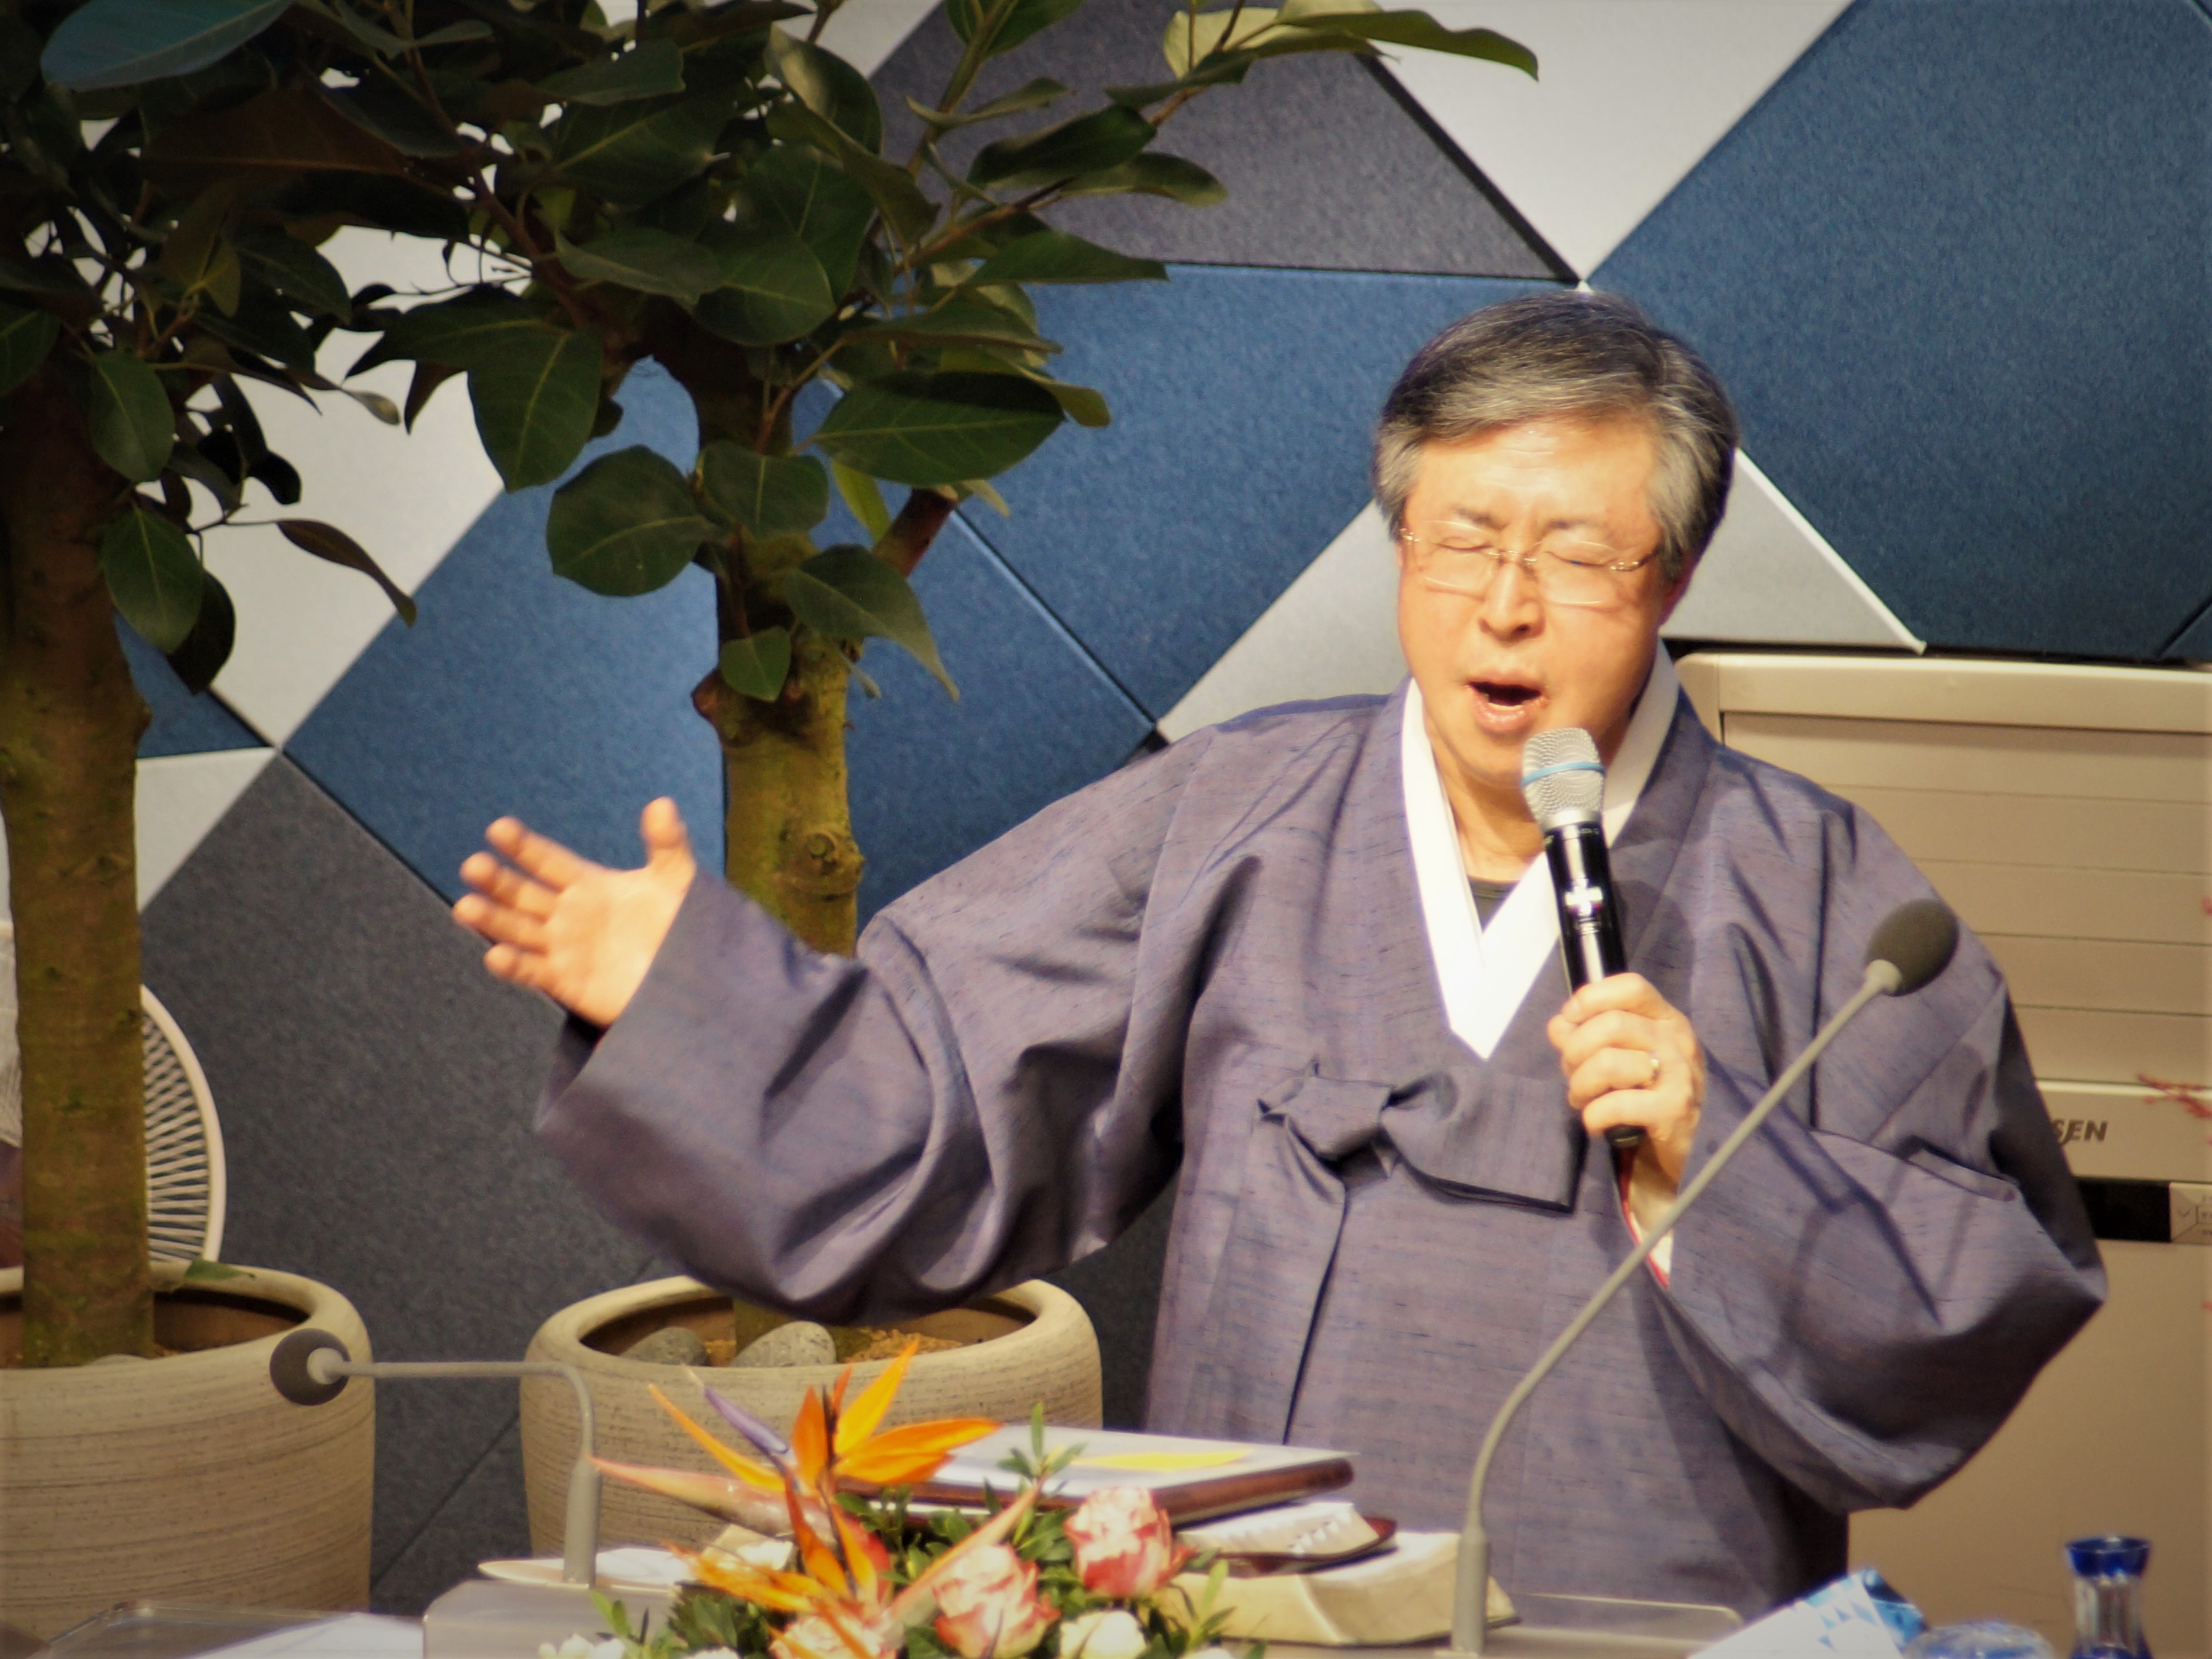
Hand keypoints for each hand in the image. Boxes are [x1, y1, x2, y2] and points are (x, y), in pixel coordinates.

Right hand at [453, 798, 696, 1027]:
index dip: (523, 846)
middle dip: (498, 881)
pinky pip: (534, 971)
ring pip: (518, 930)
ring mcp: (564, 948)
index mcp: (588, 884)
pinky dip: (514, 965)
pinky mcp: (567, 982)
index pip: (547, 860)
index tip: (498, 828)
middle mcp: (568, 914)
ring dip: (492, 919)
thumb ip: (667, 843)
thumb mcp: (678, 881)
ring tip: (466, 906)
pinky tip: (495, 955)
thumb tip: (662, 803)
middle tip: (473, 866)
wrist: (694, 980)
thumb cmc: (685, 927)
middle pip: (523, 894)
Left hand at [1547, 973, 1704, 1187]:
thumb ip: (1585, 1036)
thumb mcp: (1616, 1059)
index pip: (1632, 987)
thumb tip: (1559, 1025)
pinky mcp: (1675, 1110)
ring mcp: (1681, 1075)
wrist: (1675, 1155)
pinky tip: (1595, 1123)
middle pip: (1612, 1024)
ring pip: (1608, 1061)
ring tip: (1581, 1099)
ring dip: (1580, 1084)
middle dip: (1575, 1050)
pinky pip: (1616, 1103)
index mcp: (1666, 1021)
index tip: (1569, 1019)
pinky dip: (1593, 1115)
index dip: (1591, 998)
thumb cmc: (1641, 1098)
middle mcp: (1678, 1041)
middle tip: (1571, 1073)